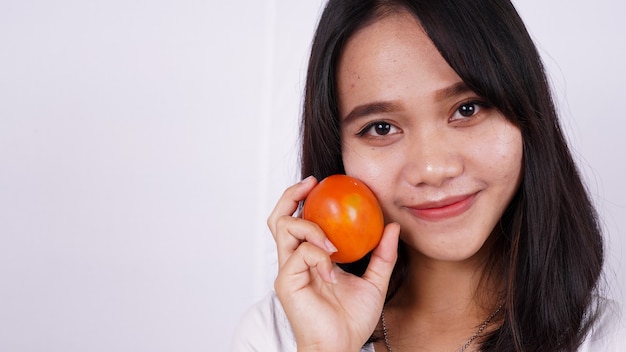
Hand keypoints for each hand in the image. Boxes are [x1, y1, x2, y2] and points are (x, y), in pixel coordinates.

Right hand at [268, 176, 399, 351]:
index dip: (302, 199)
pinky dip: (318, 255)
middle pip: (279, 218)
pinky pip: (300, 253)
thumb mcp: (375, 282)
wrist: (341, 347)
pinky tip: (332, 270)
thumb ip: (382, 255)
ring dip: (310, 226)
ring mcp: (288, 270)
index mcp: (311, 258)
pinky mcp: (286, 281)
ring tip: (331, 241)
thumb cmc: (352, 319)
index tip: (320, 184)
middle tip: (310, 184)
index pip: (298, 221)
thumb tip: (393, 227)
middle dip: (290, 195)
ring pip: (284, 227)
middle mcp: (295, 260)